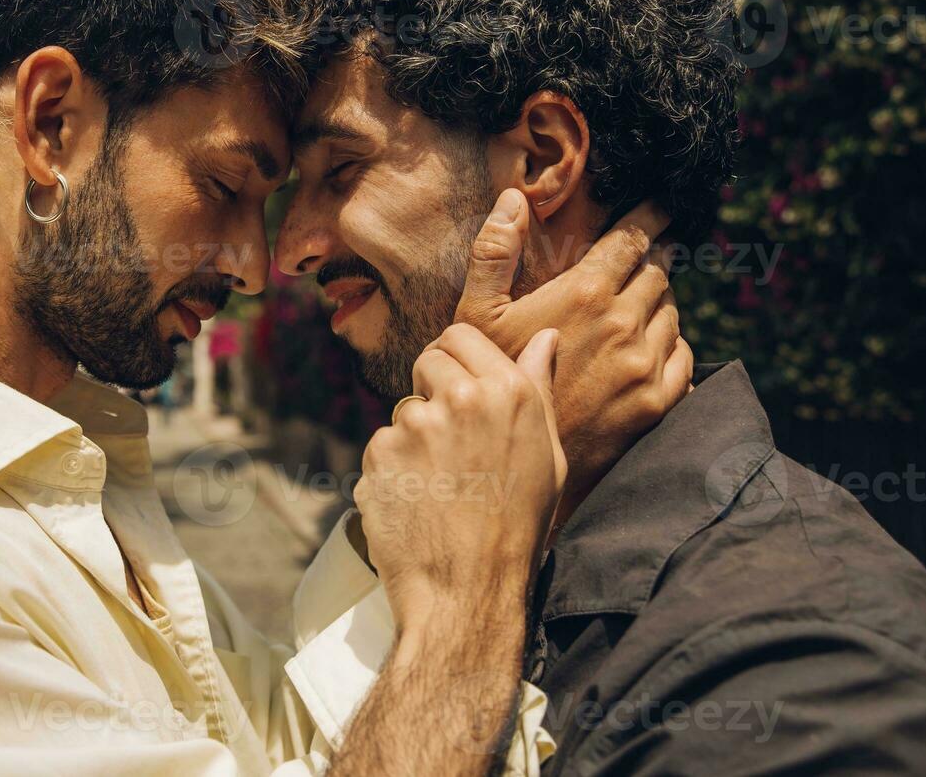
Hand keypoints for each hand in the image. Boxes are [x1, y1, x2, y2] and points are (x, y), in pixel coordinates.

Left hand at [356, 324, 565, 643]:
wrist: (466, 591)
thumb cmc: (517, 527)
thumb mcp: (546, 456)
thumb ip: (537, 388)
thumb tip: (545, 336)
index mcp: (508, 391)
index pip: (461, 334)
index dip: (456, 357)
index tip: (458, 386)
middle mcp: (460, 397)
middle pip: (428, 360)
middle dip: (433, 387)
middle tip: (451, 438)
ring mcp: (414, 424)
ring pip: (404, 409)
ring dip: (415, 436)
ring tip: (441, 484)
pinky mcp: (378, 452)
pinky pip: (383, 447)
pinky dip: (393, 469)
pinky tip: (417, 501)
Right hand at [454, 189, 691, 500]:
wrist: (516, 457)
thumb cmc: (491, 381)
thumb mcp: (477, 316)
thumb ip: (495, 253)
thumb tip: (513, 199)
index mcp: (585, 293)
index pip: (633, 238)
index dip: (651, 216)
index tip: (664, 206)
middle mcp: (624, 322)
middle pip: (659, 272)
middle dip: (655, 260)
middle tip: (648, 256)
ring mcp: (646, 363)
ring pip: (673, 313)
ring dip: (661, 303)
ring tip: (642, 305)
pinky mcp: (659, 399)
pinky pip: (684, 356)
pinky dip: (672, 345)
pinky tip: (652, 347)